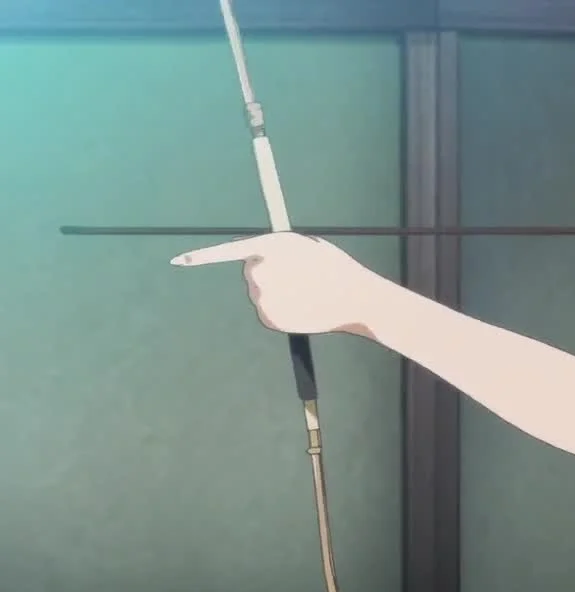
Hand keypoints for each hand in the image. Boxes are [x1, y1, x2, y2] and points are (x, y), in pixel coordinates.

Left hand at [171, 232, 380, 334]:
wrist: (353, 297)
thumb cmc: (335, 267)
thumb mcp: (306, 246)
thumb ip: (280, 249)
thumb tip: (265, 258)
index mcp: (268, 247)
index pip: (228, 252)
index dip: (201, 257)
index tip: (178, 262)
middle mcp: (258, 271)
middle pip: (252, 272)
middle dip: (268, 273)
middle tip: (298, 277)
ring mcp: (261, 297)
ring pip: (261, 293)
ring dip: (276, 292)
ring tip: (306, 292)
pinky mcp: (268, 318)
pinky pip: (267, 311)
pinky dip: (280, 310)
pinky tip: (302, 307)